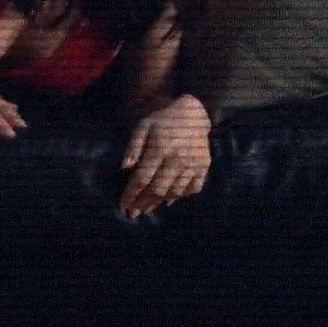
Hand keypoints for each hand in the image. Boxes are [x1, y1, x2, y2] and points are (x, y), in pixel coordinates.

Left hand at [119, 93, 210, 217]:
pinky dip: (181, 196)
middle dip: (143, 203)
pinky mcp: (204, 166)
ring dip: (159, 202)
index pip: (142, 179)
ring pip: (174, 191)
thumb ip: (133, 147)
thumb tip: (124, 168)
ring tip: (147, 209)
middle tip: (133, 213)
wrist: (193, 113)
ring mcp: (192, 164)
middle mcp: (177, 159)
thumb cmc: (163, 120)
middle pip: (157, 189)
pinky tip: (169, 200)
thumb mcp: (143, 126)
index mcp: (159, 149)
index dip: (131, 194)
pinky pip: (193, 188)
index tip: (123, 204)